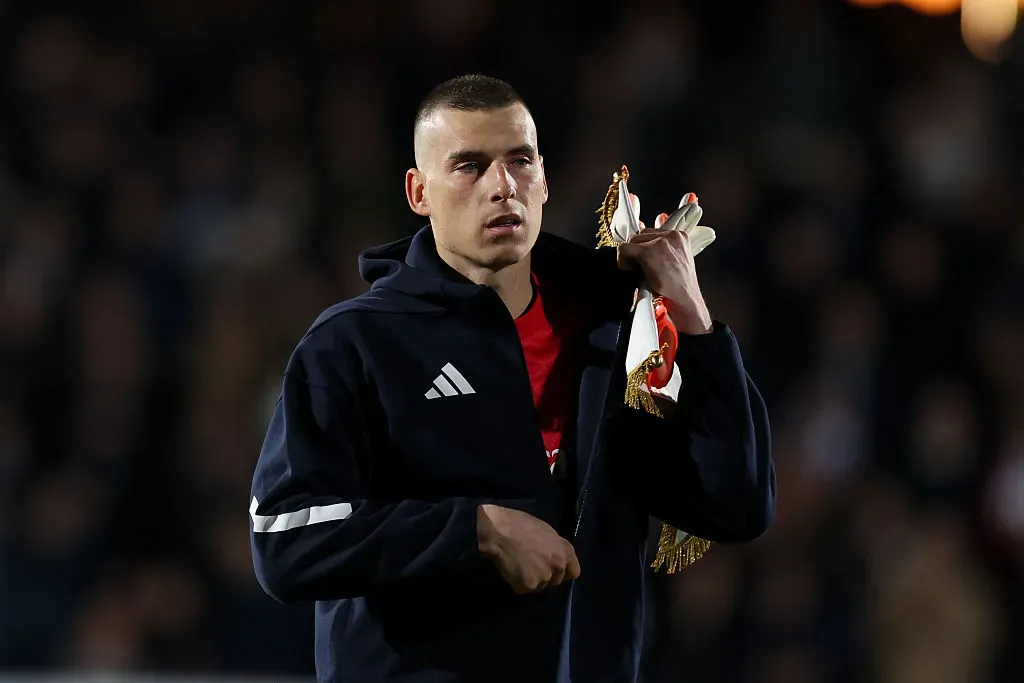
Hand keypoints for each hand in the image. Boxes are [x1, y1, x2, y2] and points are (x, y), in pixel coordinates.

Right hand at [477, 504, 580, 594]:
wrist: (498, 531)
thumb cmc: (521, 525)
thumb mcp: (547, 531)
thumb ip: (556, 547)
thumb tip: (557, 557)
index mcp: (565, 551)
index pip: (574, 572)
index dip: (564, 571)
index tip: (554, 569)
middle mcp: (558, 566)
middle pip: (556, 580)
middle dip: (547, 575)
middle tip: (532, 564)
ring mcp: (543, 578)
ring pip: (540, 586)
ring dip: (532, 580)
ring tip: (520, 565)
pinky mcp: (527, 587)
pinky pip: (525, 589)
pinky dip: (518, 582)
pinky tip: (512, 570)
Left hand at [617, 205, 712, 334]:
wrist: (685, 300)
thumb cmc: (678, 286)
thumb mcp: (675, 261)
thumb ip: (663, 249)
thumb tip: (643, 242)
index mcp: (679, 235)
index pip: (652, 233)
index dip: (645, 246)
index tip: (646, 260)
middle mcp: (671, 234)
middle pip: (641, 235)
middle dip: (638, 250)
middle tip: (642, 268)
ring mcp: (659, 242)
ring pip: (632, 240)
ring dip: (632, 255)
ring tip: (640, 271)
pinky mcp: (647, 252)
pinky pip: (624, 249)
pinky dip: (623, 260)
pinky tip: (630, 270)